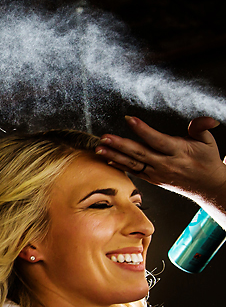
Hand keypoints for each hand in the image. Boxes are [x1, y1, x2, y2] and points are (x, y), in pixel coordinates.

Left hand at [95, 116, 225, 205]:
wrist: (207, 186)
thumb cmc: (207, 160)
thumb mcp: (208, 142)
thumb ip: (201, 128)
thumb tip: (208, 119)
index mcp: (179, 152)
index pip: (157, 140)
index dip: (143, 129)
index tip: (128, 119)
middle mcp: (165, 164)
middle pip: (140, 153)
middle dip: (120, 145)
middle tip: (104, 137)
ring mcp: (157, 173)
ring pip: (133, 164)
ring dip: (114, 156)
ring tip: (98, 149)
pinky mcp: (152, 179)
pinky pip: (134, 172)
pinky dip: (120, 166)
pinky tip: (107, 160)